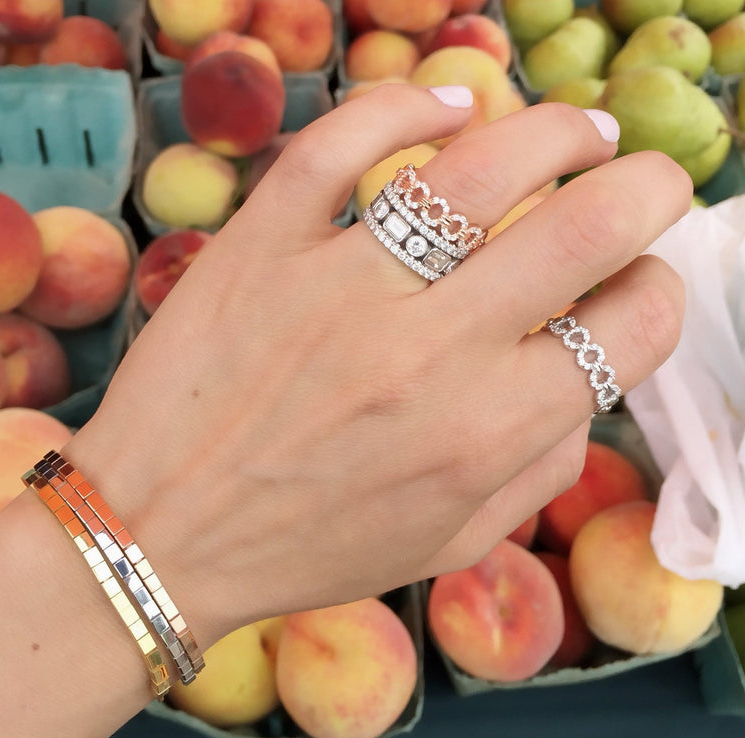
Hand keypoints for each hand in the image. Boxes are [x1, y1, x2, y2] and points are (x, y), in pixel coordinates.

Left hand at [65, 85, 690, 648]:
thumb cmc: (309, 549)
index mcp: (485, 436)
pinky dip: (408, 107)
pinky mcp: (258, 248)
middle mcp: (426, 356)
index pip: (634, 327)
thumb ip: (537, 467)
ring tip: (579, 131)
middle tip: (649, 181)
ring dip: (558, 130)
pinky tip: (449, 110)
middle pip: (588, 225)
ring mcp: (337, 289)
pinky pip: (342, 142)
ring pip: (481, 164)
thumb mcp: (447, 541)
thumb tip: (586, 382)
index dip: (658, 294)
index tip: (636, 286)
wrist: (160, 537)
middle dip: (651, 187)